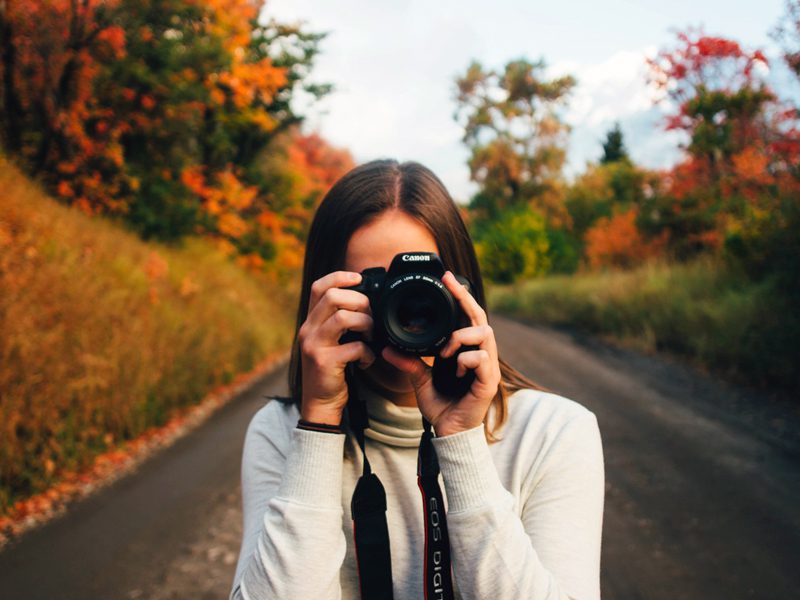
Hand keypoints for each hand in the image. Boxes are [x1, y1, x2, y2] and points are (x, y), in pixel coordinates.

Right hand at [298, 271, 375, 424]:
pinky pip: (354, 347)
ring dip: (366, 324)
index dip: (339, 277)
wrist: (320, 403)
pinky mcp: (325, 362)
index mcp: (311, 322)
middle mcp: (308, 330)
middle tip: (370, 317)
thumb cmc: (331, 370)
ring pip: (343, 318)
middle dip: (360, 302)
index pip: (319, 287)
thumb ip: (340, 322)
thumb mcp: (330, 341)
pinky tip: (366, 360)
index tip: (359, 278)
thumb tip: (366, 302)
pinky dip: (367, 353)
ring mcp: (314, 345)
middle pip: (333, 297)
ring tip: (371, 336)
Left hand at [381, 270, 500, 436]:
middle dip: (465, 298)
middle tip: (449, 284)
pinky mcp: (489, 382)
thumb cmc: (441, 406)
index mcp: (465, 350)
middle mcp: (480, 354)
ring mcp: (488, 367)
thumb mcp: (420, 379)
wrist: (449, 433)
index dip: (460, 295)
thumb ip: (409, 361)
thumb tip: (388, 347)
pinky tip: (453, 371)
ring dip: (461, 337)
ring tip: (444, 353)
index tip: (445, 277)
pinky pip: (481, 359)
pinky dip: (464, 360)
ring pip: (484, 334)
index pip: (467, 316)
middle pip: (480, 317)